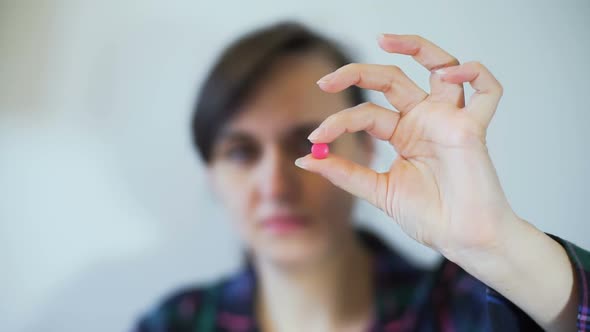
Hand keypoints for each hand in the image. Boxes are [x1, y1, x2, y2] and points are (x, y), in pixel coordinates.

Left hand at [295, 34, 516, 260]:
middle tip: (326, 81)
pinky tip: (448, 74)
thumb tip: (305, 158)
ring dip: (416, 46)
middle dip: (357, 73)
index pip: (366, 113)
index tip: (316, 138)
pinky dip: (475, 73)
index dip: (338, 122)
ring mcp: (449, 120)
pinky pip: (487, 90)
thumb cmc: (429, 217)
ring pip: (439, 66)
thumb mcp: (378, 190)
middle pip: (392, 80)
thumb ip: (344, 173)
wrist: (461, 241)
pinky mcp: (473, 129)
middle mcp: (425, 120)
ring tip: (385, 40)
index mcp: (403, 134)